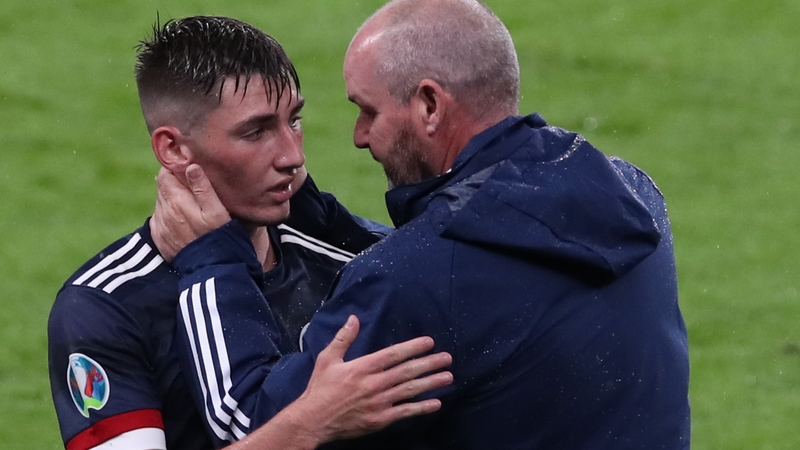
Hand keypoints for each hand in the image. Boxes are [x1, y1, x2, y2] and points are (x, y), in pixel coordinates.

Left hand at [150, 164, 229, 260]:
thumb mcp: (217, 211)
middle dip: (174, 183)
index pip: (165, 174)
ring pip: (161, 202)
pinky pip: (160, 219)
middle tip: (192, 186)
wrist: (213, 269)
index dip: (175, 168)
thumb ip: (203, 188)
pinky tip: (184, 221)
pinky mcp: (159, 238)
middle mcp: (163, 212)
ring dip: (172, 199)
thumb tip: (191, 166)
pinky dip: (169, 216)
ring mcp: (160, 226)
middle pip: (162, 187)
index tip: (187, 169)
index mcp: (176, 200)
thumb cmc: (220, 237)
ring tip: (191, 205)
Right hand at [224, 316, 451, 449]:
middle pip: (407, 371)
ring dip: (431, 383)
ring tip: (448, 376)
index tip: (429, 342)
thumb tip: (354, 318)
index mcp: (362, 367)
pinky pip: (405, 412)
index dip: (413, 347)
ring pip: (410, 391)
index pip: (393, 354)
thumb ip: (343, 338)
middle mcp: (374, 384)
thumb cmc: (320, 388)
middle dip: (429, 363)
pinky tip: (435, 402)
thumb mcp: (327, 359)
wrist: (313, 420)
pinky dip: (421, 408)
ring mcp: (379, 403)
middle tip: (447, 358)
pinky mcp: (380, 419)